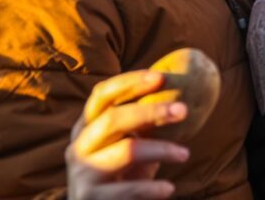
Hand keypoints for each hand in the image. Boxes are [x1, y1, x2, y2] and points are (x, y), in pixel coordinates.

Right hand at [66, 70, 189, 199]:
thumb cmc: (121, 173)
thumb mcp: (129, 143)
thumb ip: (142, 122)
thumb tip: (178, 95)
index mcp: (86, 127)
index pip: (102, 95)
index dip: (130, 82)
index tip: (161, 76)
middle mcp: (79, 147)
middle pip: (113, 119)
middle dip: (151, 111)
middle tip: (184, 109)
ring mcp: (83, 173)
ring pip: (125, 151)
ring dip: (161, 149)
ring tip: (185, 154)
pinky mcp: (90, 198)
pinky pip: (128, 189)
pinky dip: (152, 188)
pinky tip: (169, 187)